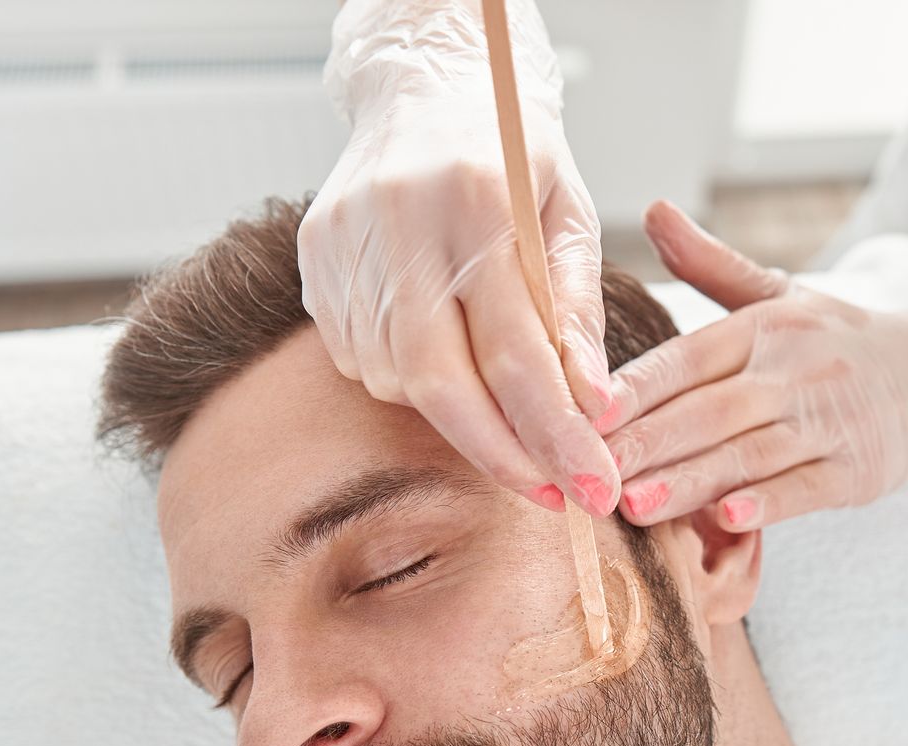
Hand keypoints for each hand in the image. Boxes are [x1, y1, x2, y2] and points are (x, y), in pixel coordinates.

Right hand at [301, 0, 619, 515]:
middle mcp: (398, 221)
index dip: (555, 432)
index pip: (516, 350)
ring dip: (460, 417)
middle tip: (553, 494)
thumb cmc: (514, 156)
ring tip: (508, 416)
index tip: (592, 486)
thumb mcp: (570, 215)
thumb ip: (577, 310)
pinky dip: (411, 381)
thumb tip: (593, 407)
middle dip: (501, 455)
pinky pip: (360, 358)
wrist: (425, 88)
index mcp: (477, 199)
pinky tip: (446, 365)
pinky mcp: (314, 260)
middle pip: (440, 382)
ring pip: (397, 379)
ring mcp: (344, 243)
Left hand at [601, 202, 907, 529]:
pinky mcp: (859, 471)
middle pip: (708, 409)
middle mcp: (795, 370)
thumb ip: (711, 264)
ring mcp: (829, 422)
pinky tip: (725, 519)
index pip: (687, 357)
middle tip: (585, 472)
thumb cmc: (844, 342)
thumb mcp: (783, 294)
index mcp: (766, 327)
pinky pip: (804, 488)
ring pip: (747, 453)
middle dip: (644, 443)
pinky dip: (766, 503)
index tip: (576, 412)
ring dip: (689, 481)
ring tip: (634, 504)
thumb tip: (654, 209)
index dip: (633, 387)